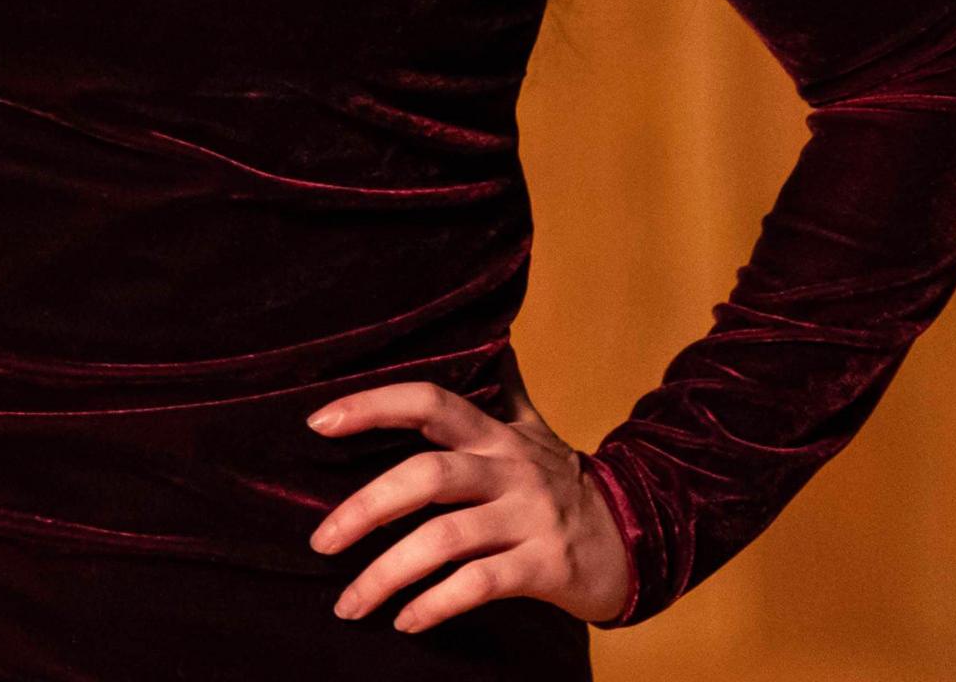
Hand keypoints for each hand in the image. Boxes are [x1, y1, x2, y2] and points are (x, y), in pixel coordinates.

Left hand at [303, 362, 636, 631]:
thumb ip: (503, 390)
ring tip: (348, 604)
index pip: (429, 403)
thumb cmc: (565, 485)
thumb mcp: (534, 431)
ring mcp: (529, 518)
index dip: (372, 405)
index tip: (317, 422)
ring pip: (445, 540)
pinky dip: (435, 604)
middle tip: (319, 543)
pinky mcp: (545, 566)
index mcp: (496, 435)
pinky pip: (479, 586)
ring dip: (387, 574)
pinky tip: (404, 621)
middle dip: (364, 509)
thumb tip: (489, 336)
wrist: (638, 537)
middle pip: (427, 475)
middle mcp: (510, 469)